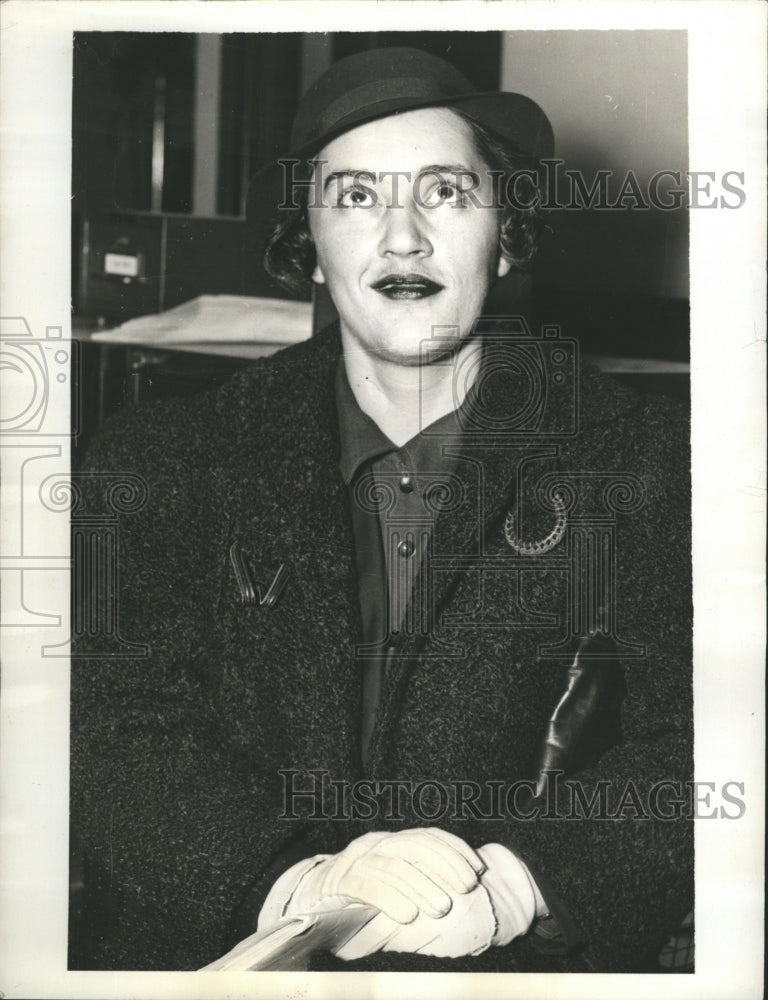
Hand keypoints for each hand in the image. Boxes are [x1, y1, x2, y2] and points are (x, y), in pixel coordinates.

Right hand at [335, 842, 541, 959]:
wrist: (308, 901)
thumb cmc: (357, 898)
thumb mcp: (391, 886)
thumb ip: (417, 882)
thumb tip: (460, 892)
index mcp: (391, 842)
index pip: (427, 836)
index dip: (455, 849)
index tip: (477, 870)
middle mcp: (375, 844)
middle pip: (414, 846)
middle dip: (444, 864)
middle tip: (466, 888)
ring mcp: (356, 860)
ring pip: (393, 867)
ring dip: (422, 886)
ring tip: (442, 908)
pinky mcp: (338, 881)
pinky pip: (366, 886)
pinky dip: (389, 899)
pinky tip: (407, 915)